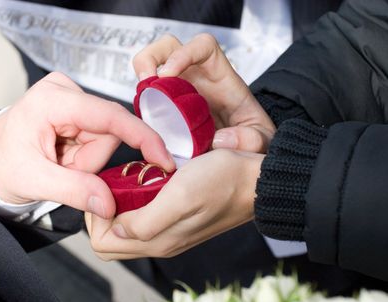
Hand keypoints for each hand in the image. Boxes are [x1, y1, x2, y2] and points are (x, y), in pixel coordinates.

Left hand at [0, 72, 174, 218]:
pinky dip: (84, 156)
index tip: (163, 159)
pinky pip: (98, 138)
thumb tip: (109, 204)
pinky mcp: (77, 109)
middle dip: (90, 160)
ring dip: (86, 160)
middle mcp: (65, 91)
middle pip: (109, 131)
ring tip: (59, 164)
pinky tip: (63, 157)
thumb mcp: (33, 180)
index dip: (141, 136)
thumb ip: (73, 190)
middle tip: (62, 171)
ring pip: (105, 138)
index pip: (109, 116)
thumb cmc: (4, 165)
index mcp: (51, 100)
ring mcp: (72, 98)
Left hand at [86, 149, 263, 259]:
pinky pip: (144, 217)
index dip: (96, 218)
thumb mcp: (180, 197)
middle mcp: (161, 242)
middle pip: (111, 240)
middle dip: (103, 214)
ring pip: (126, 228)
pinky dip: (136, 201)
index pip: (102, 245)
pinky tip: (146, 181)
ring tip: (129, 180)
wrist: (258, 180)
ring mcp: (169, 232)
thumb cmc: (223, 182)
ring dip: (119, 206)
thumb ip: (145, 221)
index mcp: (158, 241)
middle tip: (113, 184)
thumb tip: (116, 229)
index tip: (105, 190)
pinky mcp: (177, 220)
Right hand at [133, 33, 275, 152]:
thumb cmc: (251, 139)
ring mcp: (176, 91)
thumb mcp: (261, 141)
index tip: (168, 74)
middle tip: (146, 83)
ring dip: (140, 78)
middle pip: (168, 47)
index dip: (184, 52)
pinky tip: (144, 121)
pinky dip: (140, 104)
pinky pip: (146, 97)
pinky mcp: (164, 108)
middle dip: (151, 58)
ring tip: (141, 100)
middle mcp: (195, 78)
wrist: (241, 155)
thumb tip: (219, 139)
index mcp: (220, 77)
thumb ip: (250, 140)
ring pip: (150, 68)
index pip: (203, 47)